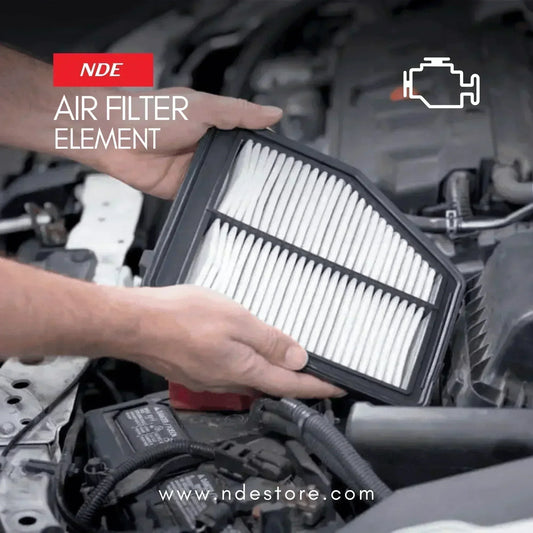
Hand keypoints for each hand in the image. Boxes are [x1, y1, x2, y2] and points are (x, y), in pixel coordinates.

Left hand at [97, 88, 282, 198]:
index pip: (248, 137)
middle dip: (250, 172)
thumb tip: (272, 113)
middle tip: (270, 182)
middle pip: (238, 163)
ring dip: (231, 187)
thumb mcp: (204, 107)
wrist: (116, 137)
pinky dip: (212, 200)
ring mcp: (196, 168)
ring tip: (250, 196)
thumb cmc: (151, 114)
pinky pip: (204, 197)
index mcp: (215, 124)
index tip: (282, 158)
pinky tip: (222, 202)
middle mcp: (207, 146)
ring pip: (223, 183)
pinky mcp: (183, 187)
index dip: (263, 147)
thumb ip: (239, 112)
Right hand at [120, 285, 344, 397]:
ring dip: (271, 372)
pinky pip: (232, 373)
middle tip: (315, 372)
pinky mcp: (197, 371)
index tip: (336, 389)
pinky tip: (246, 351)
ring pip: (251, 380)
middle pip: (272, 387)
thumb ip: (269, 340)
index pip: (291, 386)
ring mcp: (210, 378)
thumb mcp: (235, 320)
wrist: (135, 324)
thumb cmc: (178, 318)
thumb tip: (298, 357)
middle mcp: (228, 381)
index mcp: (243, 369)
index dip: (317, 387)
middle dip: (296, 382)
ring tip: (285, 360)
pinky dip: (248, 365)